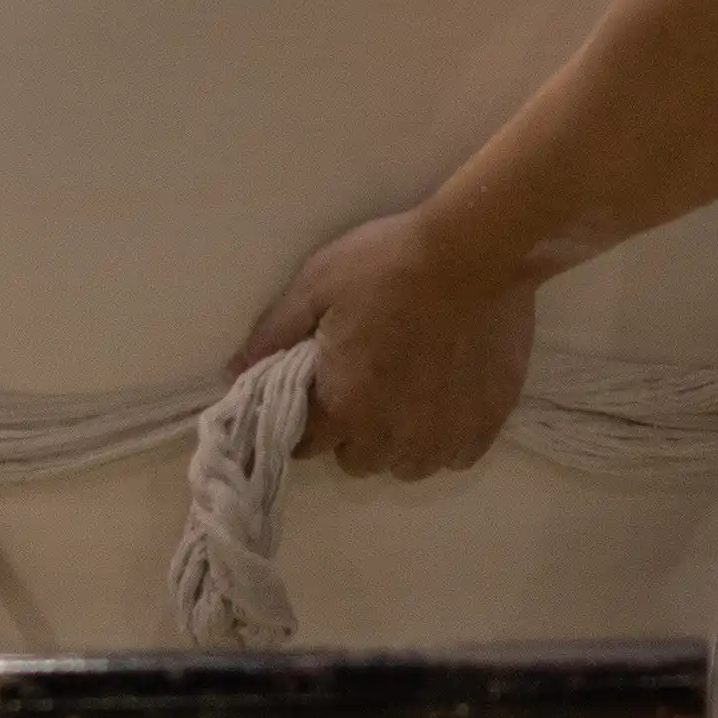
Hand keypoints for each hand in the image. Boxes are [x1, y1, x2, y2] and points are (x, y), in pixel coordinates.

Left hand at [232, 210, 537, 480]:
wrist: (475, 252)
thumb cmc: (387, 263)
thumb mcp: (316, 286)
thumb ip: (274, 334)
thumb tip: (233, 373)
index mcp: (344, 406)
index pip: (307, 444)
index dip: (307, 419)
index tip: (319, 393)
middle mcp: (391, 436)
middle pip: (358, 460)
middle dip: (353, 432)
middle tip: (366, 387)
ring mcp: (442, 436)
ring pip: (408, 465)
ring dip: (400, 441)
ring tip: (409, 398)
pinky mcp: (484, 426)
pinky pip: (455, 456)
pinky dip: (445, 438)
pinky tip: (447, 402)